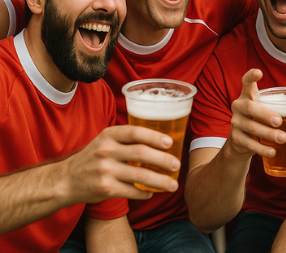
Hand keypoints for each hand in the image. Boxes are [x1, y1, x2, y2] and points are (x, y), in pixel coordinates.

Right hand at [62, 124, 180, 203]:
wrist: (66, 179)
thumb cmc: (94, 156)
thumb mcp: (106, 140)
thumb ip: (128, 138)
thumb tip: (160, 138)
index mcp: (109, 135)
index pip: (135, 132)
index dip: (154, 136)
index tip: (170, 142)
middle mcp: (106, 151)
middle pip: (141, 153)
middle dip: (162, 160)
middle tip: (177, 164)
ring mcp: (105, 170)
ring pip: (140, 176)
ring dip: (160, 181)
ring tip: (173, 184)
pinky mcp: (105, 189)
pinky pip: (132, 191)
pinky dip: (145, 193)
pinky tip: (152, 193)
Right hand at [226, 69, 285, 159]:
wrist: (240, 142)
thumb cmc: (259, 119)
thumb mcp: (268, 109)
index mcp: (248, 95)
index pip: (246, 82)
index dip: (251, 76)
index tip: (259, 72)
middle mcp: (239, 106)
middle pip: (250, 107)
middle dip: (265, 114)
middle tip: (279, 121)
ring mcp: (236, 123)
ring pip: (251, 127)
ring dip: (268, 134)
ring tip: (283, 138)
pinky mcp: (236, 139)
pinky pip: (249, 143)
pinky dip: (262, 149)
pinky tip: (273, 152)